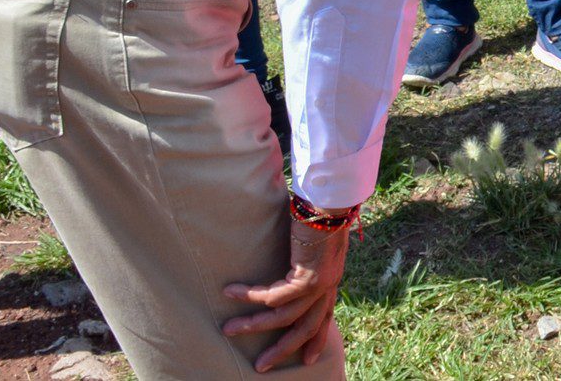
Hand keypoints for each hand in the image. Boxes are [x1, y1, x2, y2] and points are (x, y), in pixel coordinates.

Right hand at [223, 209, 350, 373]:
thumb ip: (305, 257)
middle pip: (305, 327)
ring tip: (228, 329)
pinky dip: (250, 295)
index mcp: (332, 277)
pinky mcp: (307, 277)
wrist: (329, 196)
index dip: (316, 338)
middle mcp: (328, 284)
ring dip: (253, 324)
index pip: (324, 315)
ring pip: (283, 316)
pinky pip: (273, 295)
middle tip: (262, 366)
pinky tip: (230, 291)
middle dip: (283, 348)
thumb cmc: (319, 209)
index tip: (307, 358)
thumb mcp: (315, 240)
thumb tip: (290, 257)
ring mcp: (319, 283)